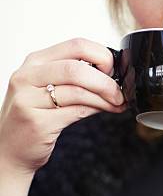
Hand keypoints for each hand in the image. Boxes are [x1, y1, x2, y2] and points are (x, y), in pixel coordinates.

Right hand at [0, 37, 125, 174]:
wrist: (9, 150)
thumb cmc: (33, 117)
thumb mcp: (48, 90)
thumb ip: (74, 79)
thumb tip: (112, 77)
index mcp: (35, 62)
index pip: (76, 45)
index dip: (102, 55)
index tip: (114, 70)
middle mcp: (27, 76)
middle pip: (77, 68)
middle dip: (106, 81)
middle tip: (119, 92)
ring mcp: (29, 99)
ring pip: (79, 91)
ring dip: (105, 98)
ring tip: (117, 103)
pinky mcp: (37, 122)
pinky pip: (76, 111)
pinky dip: (97, 109)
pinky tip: (107, 110)